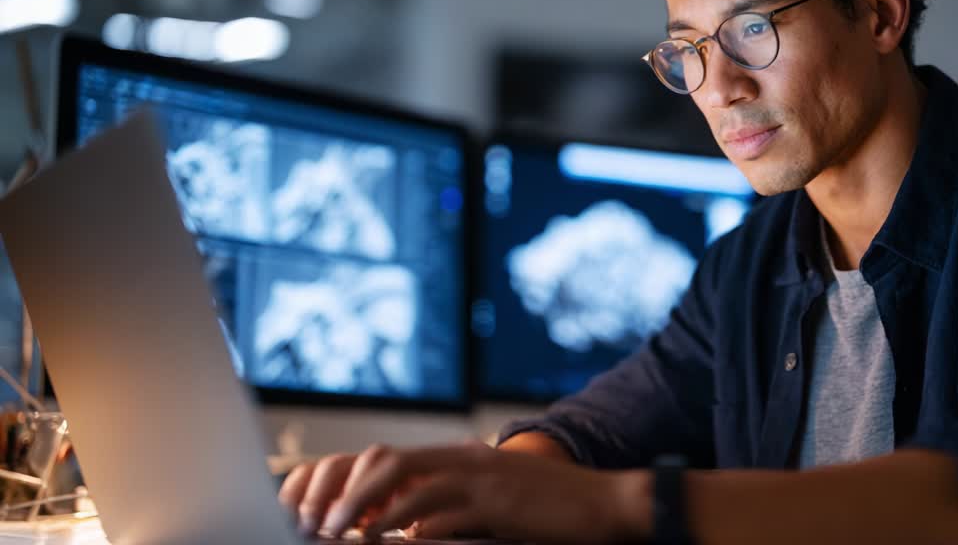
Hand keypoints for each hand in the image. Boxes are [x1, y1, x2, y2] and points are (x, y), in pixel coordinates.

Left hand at [278, 442, 650, 542]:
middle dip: (348, 492)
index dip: (350, 480)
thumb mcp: (490, 499)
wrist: (602, 503)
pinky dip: (417, 530)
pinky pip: (445, 514)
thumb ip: (448, 504)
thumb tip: (401, 525)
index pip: (389, 457)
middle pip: (388, 461)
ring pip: (408, 482)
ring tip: (346, 535)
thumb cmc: (546, 508)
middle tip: (321, 524)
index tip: (324, 510)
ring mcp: (482, 478)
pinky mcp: (498, 503)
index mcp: (458, 458)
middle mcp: (464, 460)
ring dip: (369, 510)